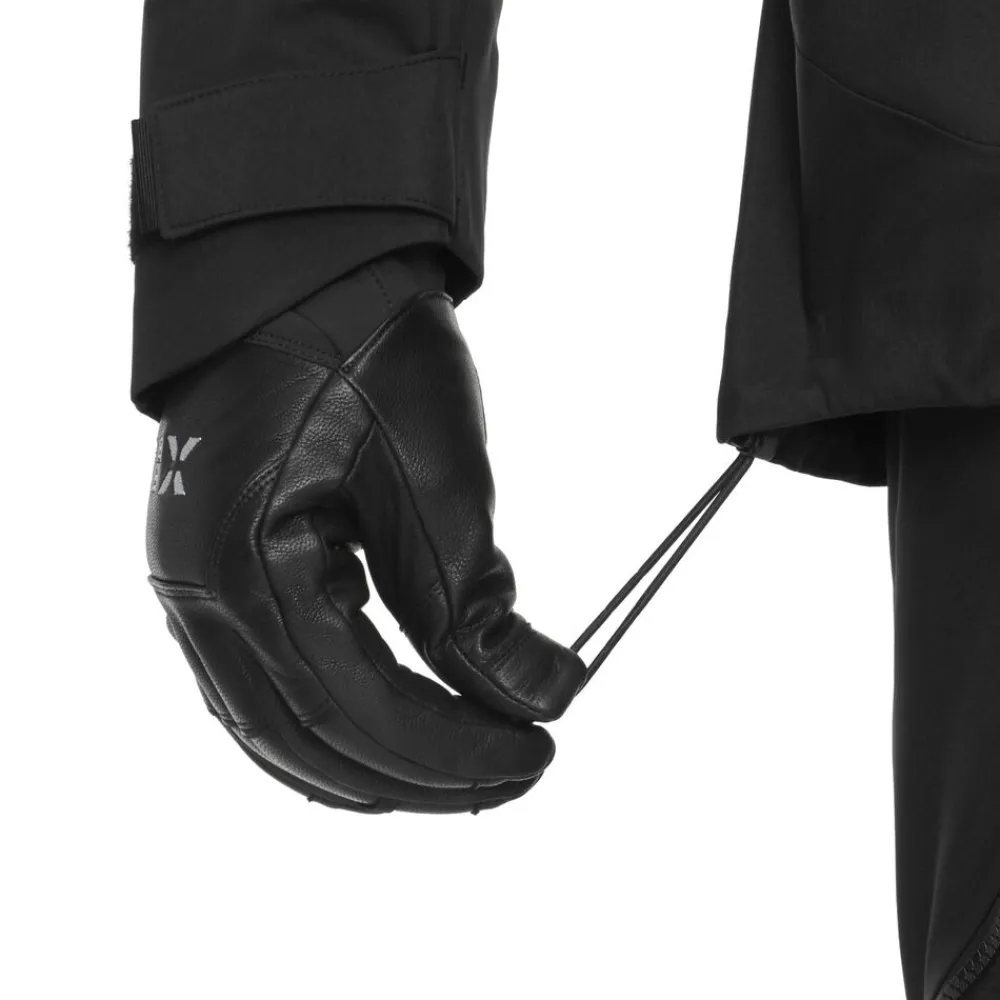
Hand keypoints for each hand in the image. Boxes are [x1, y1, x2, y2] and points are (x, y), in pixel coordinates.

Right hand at [146, 272, 586, 812]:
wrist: (311, 277)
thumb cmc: (372, 353)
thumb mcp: (440, 480)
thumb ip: (476, 609)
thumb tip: (544, 701)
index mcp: (245, 564)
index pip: (356, 704)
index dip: (453, 748)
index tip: (539, 755)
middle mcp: (198, 594)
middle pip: (309, 737)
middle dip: (420, 773)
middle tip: (513, 773)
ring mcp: (193, 589)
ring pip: (277, 727)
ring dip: (372, 761)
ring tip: (461, 772)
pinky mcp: (212, 577)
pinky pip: (262, 686)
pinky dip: (330, 723)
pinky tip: (388, 736)